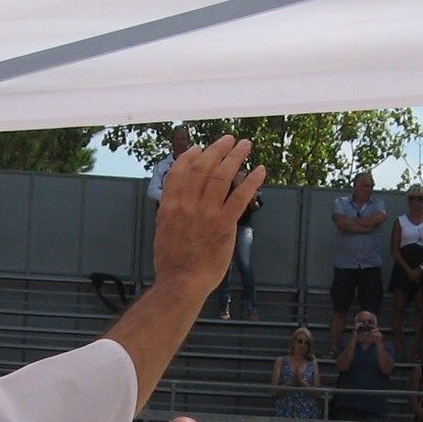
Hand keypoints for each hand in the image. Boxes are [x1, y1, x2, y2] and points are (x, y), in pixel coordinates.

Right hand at [151, 137, 265, 296]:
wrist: (182, 282)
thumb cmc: (172, 263)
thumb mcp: (162, 232)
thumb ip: (170, 212)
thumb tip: (177, 199)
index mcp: (170, 206)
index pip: (179, 172)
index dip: (190, 156)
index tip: (199, 148)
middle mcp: (187, 205)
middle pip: (202, 168)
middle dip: (217, 149)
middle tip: (228, 139)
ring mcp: (206, 213)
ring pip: (222, 176)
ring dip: (235, 157)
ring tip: (244, 145)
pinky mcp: (224, 224)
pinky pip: (239, 197)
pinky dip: (251, 181)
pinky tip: (259, 170)